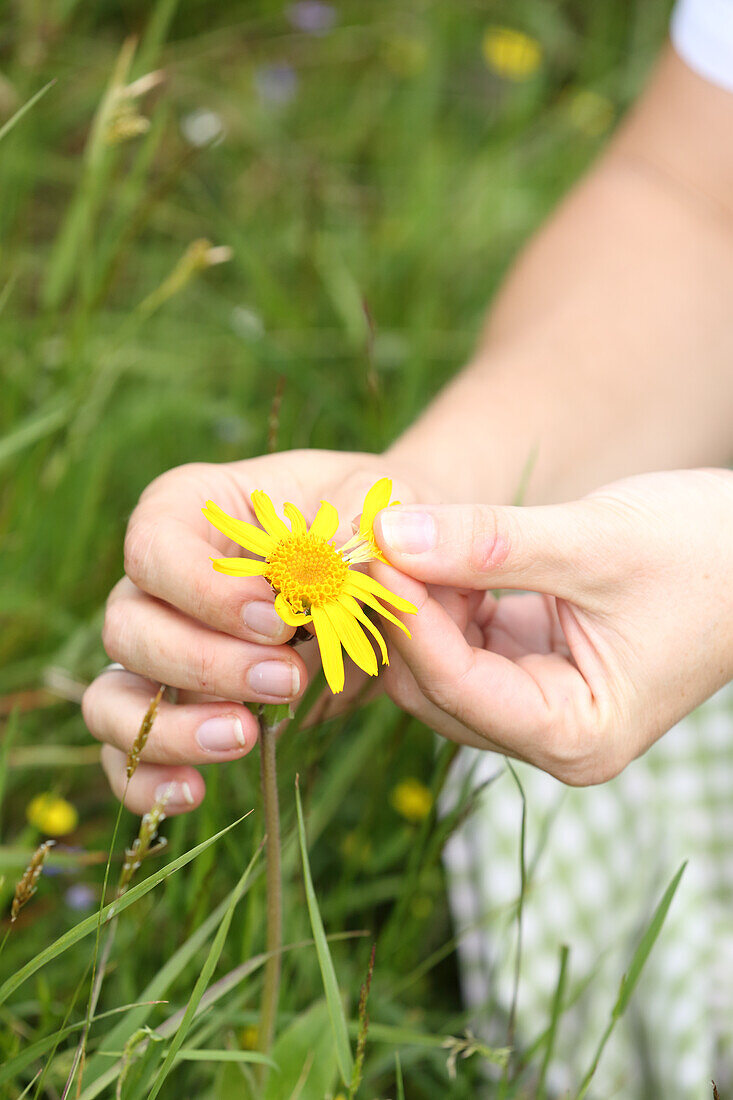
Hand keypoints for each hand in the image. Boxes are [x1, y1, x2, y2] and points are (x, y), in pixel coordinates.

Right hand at [82, 449, 430, 812]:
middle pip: (127, 628)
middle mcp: (158, 581)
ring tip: (245, 735)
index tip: (276, 619)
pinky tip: (196, 792)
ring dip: (172, 727)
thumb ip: (354, 518)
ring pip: (112, 698)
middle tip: (287, 676)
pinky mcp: (175, 706)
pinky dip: (148, 780)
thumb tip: (334, 562)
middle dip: (203, 663)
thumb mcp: (370, 500)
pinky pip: (129, 753)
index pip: (153, 546)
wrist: (385, 566)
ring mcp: (159, 648)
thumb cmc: (367, 519)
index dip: (202, 591)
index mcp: (189, 508)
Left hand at [371, 469, 732, 784]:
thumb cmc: (706, 553)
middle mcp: (552, 735)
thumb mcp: (595, 544)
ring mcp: (540, 702)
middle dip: (403, 614)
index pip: (458, 686)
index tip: (372, 548)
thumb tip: (390, 532)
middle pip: (436, 687)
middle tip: (374, 533)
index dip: (408, 617)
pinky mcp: (534, 664)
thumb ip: (490, 543)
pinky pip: (463, 640)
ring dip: (419, 602)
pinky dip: (444, 596)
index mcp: (577, 735)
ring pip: (440, 664)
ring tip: (407, 531)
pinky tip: (440, 547)